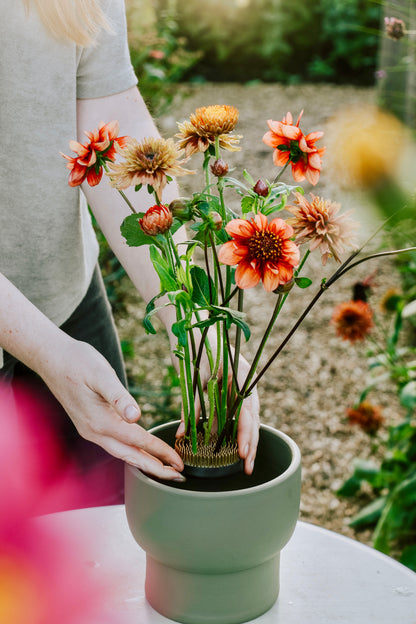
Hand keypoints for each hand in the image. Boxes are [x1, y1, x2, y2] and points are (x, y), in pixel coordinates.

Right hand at [39, 337, 184, 480]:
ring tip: (165, 469)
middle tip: (178, 476)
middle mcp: (94, 431)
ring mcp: (91, 430)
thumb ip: (119, 397)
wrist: (52, 358)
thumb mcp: (101, 374)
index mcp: (100, 421)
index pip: (137, 441)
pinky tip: (142, 451)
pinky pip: (115, 445)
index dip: (159, 451)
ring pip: (122, 453)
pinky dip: (132, 451)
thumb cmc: (77, 362)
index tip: (177, 461)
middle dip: (155, 468)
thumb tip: (136, 416)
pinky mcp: (90, 425)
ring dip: (145, 462)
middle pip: (130, 456)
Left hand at [176, 353, 259, 475]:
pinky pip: (231, 410)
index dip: (246, 433)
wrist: (188, 324)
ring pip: (244, 416)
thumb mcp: (193, 375)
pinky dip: (228, 427)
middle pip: (252, 416)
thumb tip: (184, 433)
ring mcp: (237, 383)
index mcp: (242, 374)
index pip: (249, 409)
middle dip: (250, 443)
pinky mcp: (227, 387)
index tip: (242, 452)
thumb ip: (193, 404)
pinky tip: (224, 445)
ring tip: (242, 461)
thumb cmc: (192, 343)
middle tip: (247, 467)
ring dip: (242, 438)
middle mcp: (244, 380)